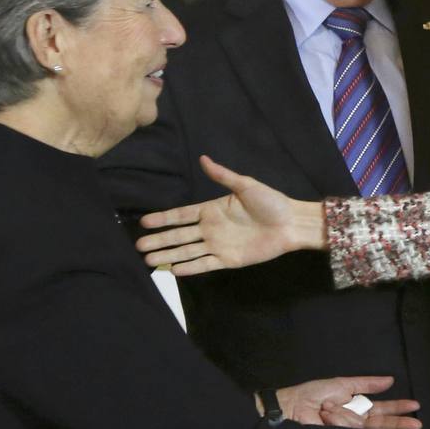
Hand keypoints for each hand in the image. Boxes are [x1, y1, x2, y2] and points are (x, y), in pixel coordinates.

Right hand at [137, 156, 323, 274]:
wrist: (291, 223)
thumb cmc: (271, 201)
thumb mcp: (245, 185)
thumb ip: (222, 175)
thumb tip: (203, 158)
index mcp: (212, 210)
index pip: (181, 215)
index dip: (163, 219)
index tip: (144, 221)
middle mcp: (211, 229)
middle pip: (179, 235)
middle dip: (159, 240)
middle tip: (138, 246)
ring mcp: (218, 245)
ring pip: (187, 251)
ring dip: (168, 255)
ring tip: (148, 260)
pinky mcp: (228, 260)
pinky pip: (204, 264)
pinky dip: (190, 267)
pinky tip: (173, 270)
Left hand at [274, 376, 421, 428]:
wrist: (290, 408)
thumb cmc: (311, 396)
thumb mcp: (342, 385)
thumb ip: (367, 384)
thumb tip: (391, 380)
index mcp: (356, 410)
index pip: (381, 411)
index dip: (398, 409)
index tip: (415, 407)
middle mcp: (354, 424)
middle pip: (381, 425)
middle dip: (398, 424)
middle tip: (417, 425)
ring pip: (363, 428)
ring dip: (345, 417)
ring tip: (326, 411)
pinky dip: (338, 421)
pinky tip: (327, 416)